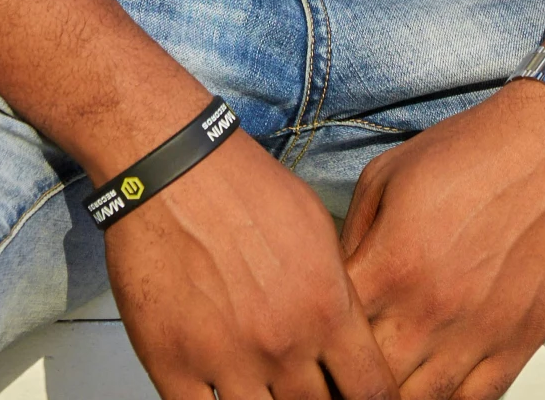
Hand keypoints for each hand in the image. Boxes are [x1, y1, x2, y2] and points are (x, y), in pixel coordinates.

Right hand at [106, 128, 399, 399]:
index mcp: (326, 308)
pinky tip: (220, 393)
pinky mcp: (172, 364)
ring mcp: (226, 360)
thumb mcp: (316, 226)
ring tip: (265, 389)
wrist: (172, 167)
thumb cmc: (244, 187)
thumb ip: (337, 291)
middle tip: (304, 388)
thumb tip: (350, 338)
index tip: (358, 396)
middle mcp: (283, 344)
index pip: (373, 393)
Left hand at [340, 81, 544, 399]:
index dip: (324, 341)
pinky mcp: (518, 343)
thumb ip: (352, 237)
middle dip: (356, 377)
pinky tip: (433, 385)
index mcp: (391, 264)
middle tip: (350, 365)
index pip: (337, 335)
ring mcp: (478, 333)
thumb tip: (335, 284)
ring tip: (388, 379)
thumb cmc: (468, 152)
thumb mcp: (385, 175)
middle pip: (374, 382)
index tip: (319, 340)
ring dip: (399, 395)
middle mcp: (431, 309)